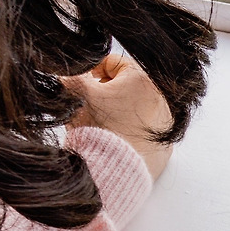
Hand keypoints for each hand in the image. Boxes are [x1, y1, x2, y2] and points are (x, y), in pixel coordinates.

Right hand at [65, 54, 174, 179]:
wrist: (117, 168)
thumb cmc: (100, 128)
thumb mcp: (78, 95)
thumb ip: (70, 77)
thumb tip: (63, 72)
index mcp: (142, 78)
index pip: (114, 63)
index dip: (94, 72)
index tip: (85, 85)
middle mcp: (161, 97)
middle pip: (126, 85)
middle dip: (106, 93)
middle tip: (92, 105)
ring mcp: (166, 121)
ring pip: (136, 107)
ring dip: (118, 111)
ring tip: (103, 123)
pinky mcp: (165, 141)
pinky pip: (144, 129)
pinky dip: (131, 130)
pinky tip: (118, 137)